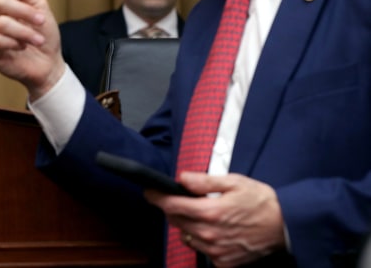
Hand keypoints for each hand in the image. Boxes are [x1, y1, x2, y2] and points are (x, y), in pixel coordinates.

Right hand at [0, 0, 65, 98]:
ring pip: (1, 24)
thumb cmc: (44, 36)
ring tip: (35, 39)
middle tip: (40, 21)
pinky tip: (20, 48)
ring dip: (24, 31)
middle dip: (24, 12)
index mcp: (0, 6)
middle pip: (0, 4)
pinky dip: (13, 42)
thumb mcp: (40, 7)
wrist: (49, 63)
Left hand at [145, 172, 285, 266]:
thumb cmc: (262, 202)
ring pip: (185, 235)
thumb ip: (203, 181)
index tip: (150, 192)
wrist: (287, 227)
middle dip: (174, 208)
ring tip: (202, 214)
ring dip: (186, 223)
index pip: (171, 206)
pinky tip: (212, 229)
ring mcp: (215, 250)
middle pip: (175, 220)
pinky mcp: (223, 262)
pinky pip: (200, 249)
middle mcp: (209, 234)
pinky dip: (200, 238)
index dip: (157, 197)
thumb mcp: (234, 182)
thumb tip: (182, 178)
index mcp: (210, 212)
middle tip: (183, 199)